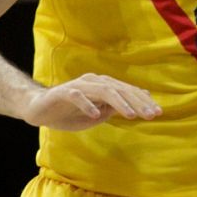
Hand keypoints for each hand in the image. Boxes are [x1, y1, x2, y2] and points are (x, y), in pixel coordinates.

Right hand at [22, 73, 161, 131]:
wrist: (38, 109)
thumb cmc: (69, 113)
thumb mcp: (96, 115)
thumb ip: (114, 109)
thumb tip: (137, 107)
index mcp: (104, 86)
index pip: (128, 92)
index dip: (144, 101)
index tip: (158, 113)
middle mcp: (94, 82)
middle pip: (121, 89)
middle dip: (138, 102)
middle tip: (151, 115)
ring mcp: (79, 85)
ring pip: (104, 90)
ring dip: (119, 102)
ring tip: (131, 115)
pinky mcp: (63, 92)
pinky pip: (77, 96)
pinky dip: (88, 104)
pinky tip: (96, 115)